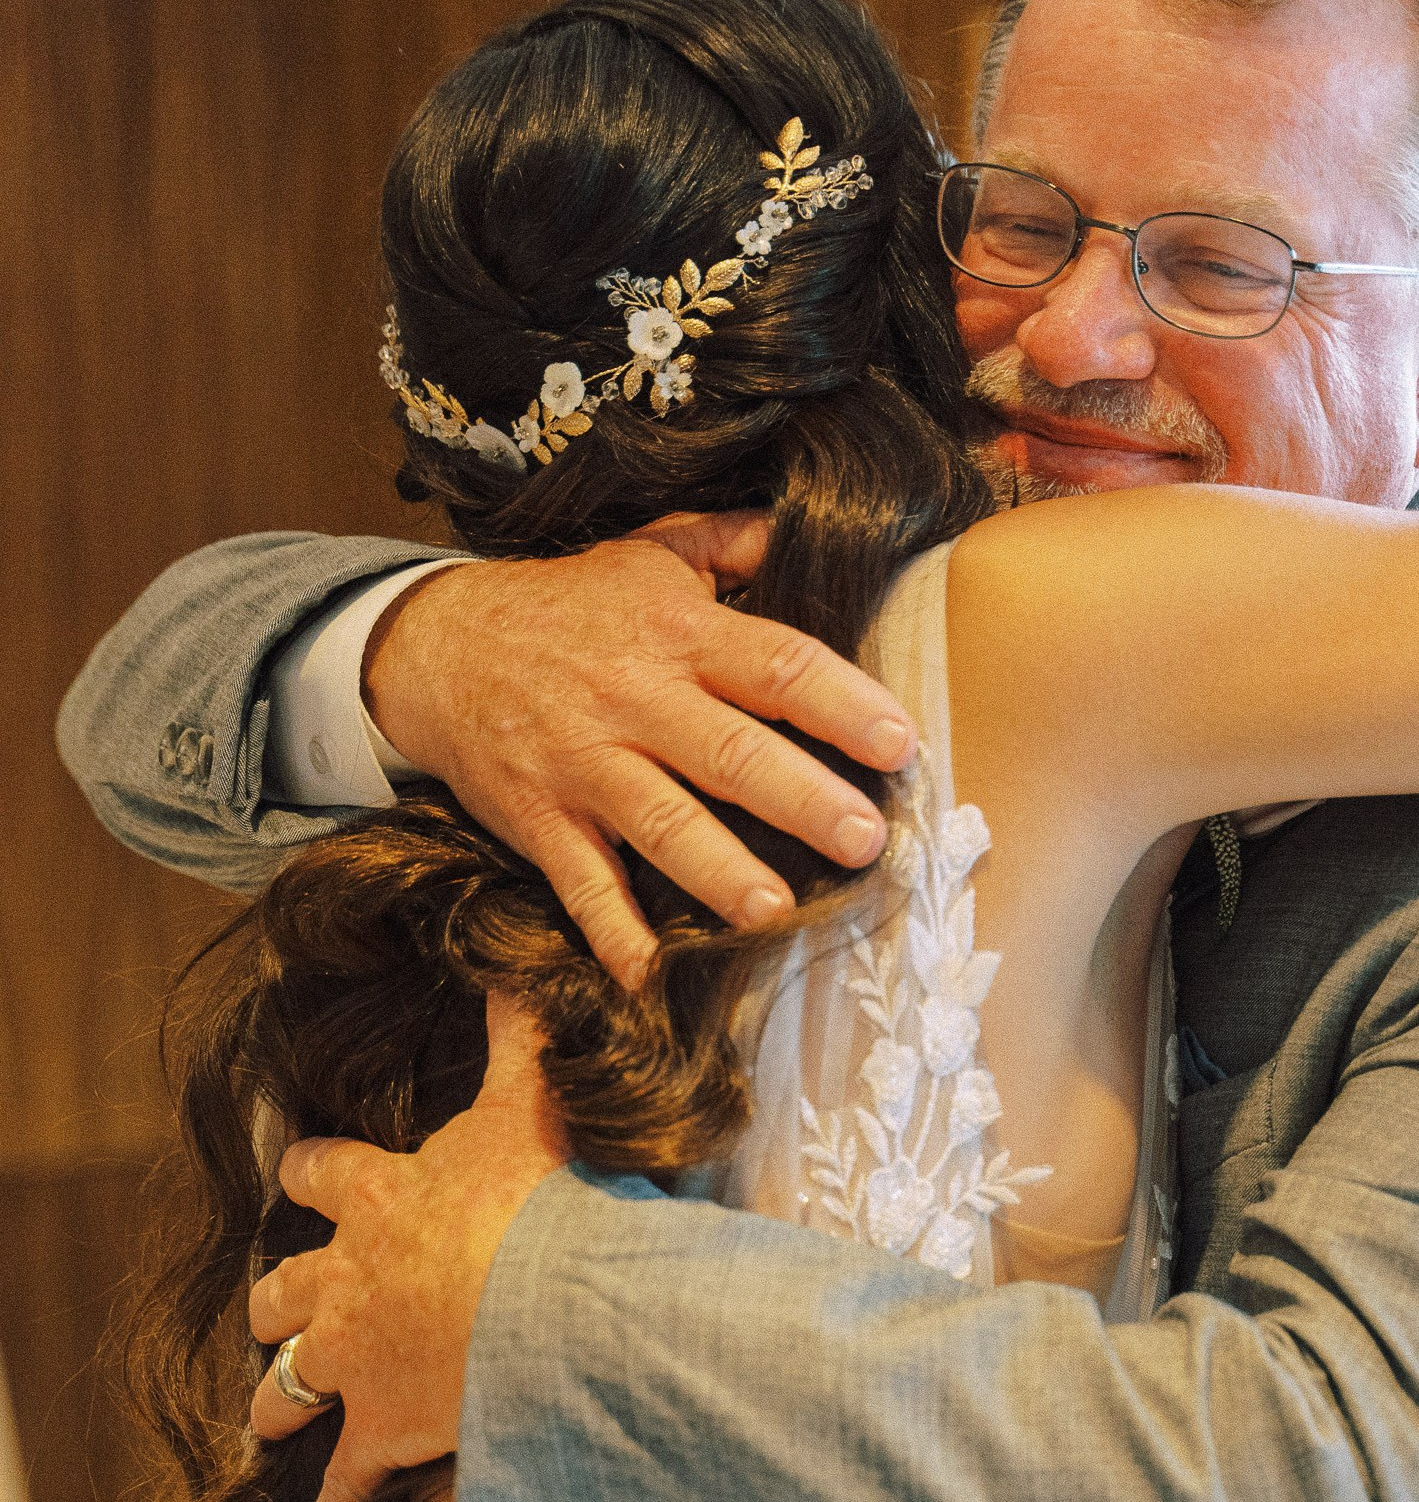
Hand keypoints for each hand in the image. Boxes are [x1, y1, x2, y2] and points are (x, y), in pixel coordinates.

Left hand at [248, 998, 566, 1501]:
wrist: (553, 1309)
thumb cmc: (543, 1205)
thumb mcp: (532, 1102)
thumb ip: (523, 1036)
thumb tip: (522, 964)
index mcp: (378, 1197)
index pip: (321, 1174)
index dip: (311, 1173)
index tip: (301, 1175)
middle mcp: (347, 1279)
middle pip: (285, 1287)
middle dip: (278, 1297)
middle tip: (272, 1309)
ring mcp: (356, 1360)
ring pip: (289, 1380)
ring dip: (274, 1398)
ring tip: (262, 1417)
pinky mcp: (381, 1430)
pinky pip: (341, 1485)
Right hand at [365, 512, 916, 986]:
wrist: (436, 645)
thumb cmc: (566, 606)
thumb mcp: (648, 555)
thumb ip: (732, 544)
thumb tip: (810, 526)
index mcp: (679, 635)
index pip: (775, 666)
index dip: (841, 703)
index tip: (900, 743)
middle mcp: (636, 701)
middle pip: (731, 754)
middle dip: (802, 800)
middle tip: (866, 840)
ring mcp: (585, 766)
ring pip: (663, 824)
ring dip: (720, 872)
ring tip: (775, 912)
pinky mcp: (541, 820)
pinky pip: (581, 885)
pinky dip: (612, 934)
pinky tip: (652, 976)